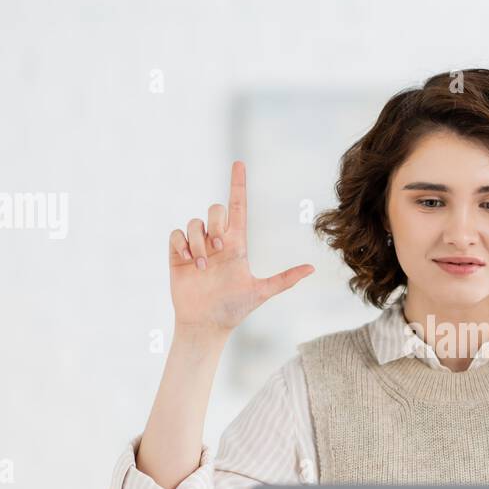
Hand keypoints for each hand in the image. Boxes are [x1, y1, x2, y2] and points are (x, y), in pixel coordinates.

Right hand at [168, 161, 314, 333]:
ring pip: (195, 222)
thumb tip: (312, 269)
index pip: (238, 207)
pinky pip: (176, 234)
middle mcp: (217, 241)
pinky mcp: (179, 255)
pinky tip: (188, 260)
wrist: (207, 324)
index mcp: (237, 244)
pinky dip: (181, 243)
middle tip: (218, 247)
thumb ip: (285, 279)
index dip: (238, 185)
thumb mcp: (261, 292)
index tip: (239, 164)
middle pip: (215, 210)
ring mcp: (197, 247)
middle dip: (215, 224)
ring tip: (203, 266)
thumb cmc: (234, 309)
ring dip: (198, 242)